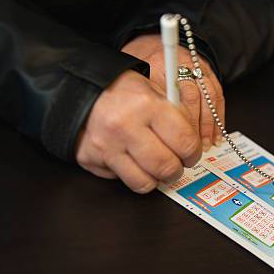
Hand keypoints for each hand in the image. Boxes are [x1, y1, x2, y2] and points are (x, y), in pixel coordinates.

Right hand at [75, 70, 201, 192]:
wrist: (78, 90)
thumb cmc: (122, 92)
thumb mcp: (153, 91)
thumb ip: (176, 116)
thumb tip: (194, 143)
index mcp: (147, 105)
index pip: (185, 142)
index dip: (193, 154)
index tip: (191, 155)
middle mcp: (126, 126)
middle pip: (167, 167)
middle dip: (176, 171)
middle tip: (175, 165)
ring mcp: (106, 145)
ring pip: (145, 183)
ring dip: (155, 179)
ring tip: (154, 166)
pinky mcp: (91, 159)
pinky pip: (121, 181)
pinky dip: (130, 175)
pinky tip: (130, 160)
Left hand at [122, 34, 224, 150]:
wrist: (155, 45)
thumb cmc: (144, 68)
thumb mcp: (137, 83)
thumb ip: (146, 103)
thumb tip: (153, 134)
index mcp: (159, 64)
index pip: (171, 93)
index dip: (177, 119)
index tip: (175, 139)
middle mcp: (181, 63)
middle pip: (193, 96)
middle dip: (194, 126)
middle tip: (191, 148)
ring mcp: (198, 67)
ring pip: (209, 98)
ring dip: (209, 126)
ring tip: (205, 145)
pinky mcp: (210, 74)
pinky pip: (218, 97)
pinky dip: (218, 119)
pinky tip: (215, 136)